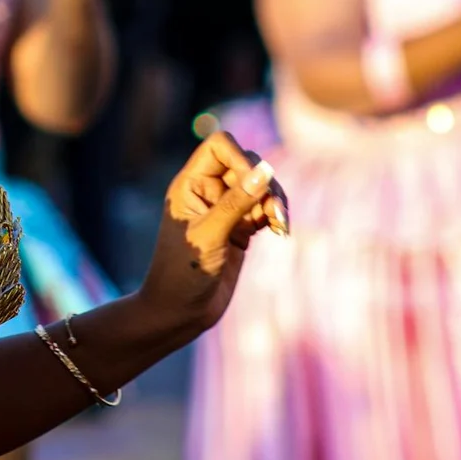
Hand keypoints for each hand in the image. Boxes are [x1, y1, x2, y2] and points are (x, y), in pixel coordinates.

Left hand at [136, 132, 285, 338]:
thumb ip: (237, 203)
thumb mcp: (210, 235)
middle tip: (276, 214)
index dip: (242, 157)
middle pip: (246, 164)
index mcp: (190, 184)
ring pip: (260, 187)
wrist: (178, 313)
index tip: (255, 185)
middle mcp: (207, 192)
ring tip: (282, 226)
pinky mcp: (239, 229)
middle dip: (266, 184)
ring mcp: (224, 210)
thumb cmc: (182, 273)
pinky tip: (281, 231)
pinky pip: (264, 209)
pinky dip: (276, 216)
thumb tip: (266, 170)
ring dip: (276, 201)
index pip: (220, 146)